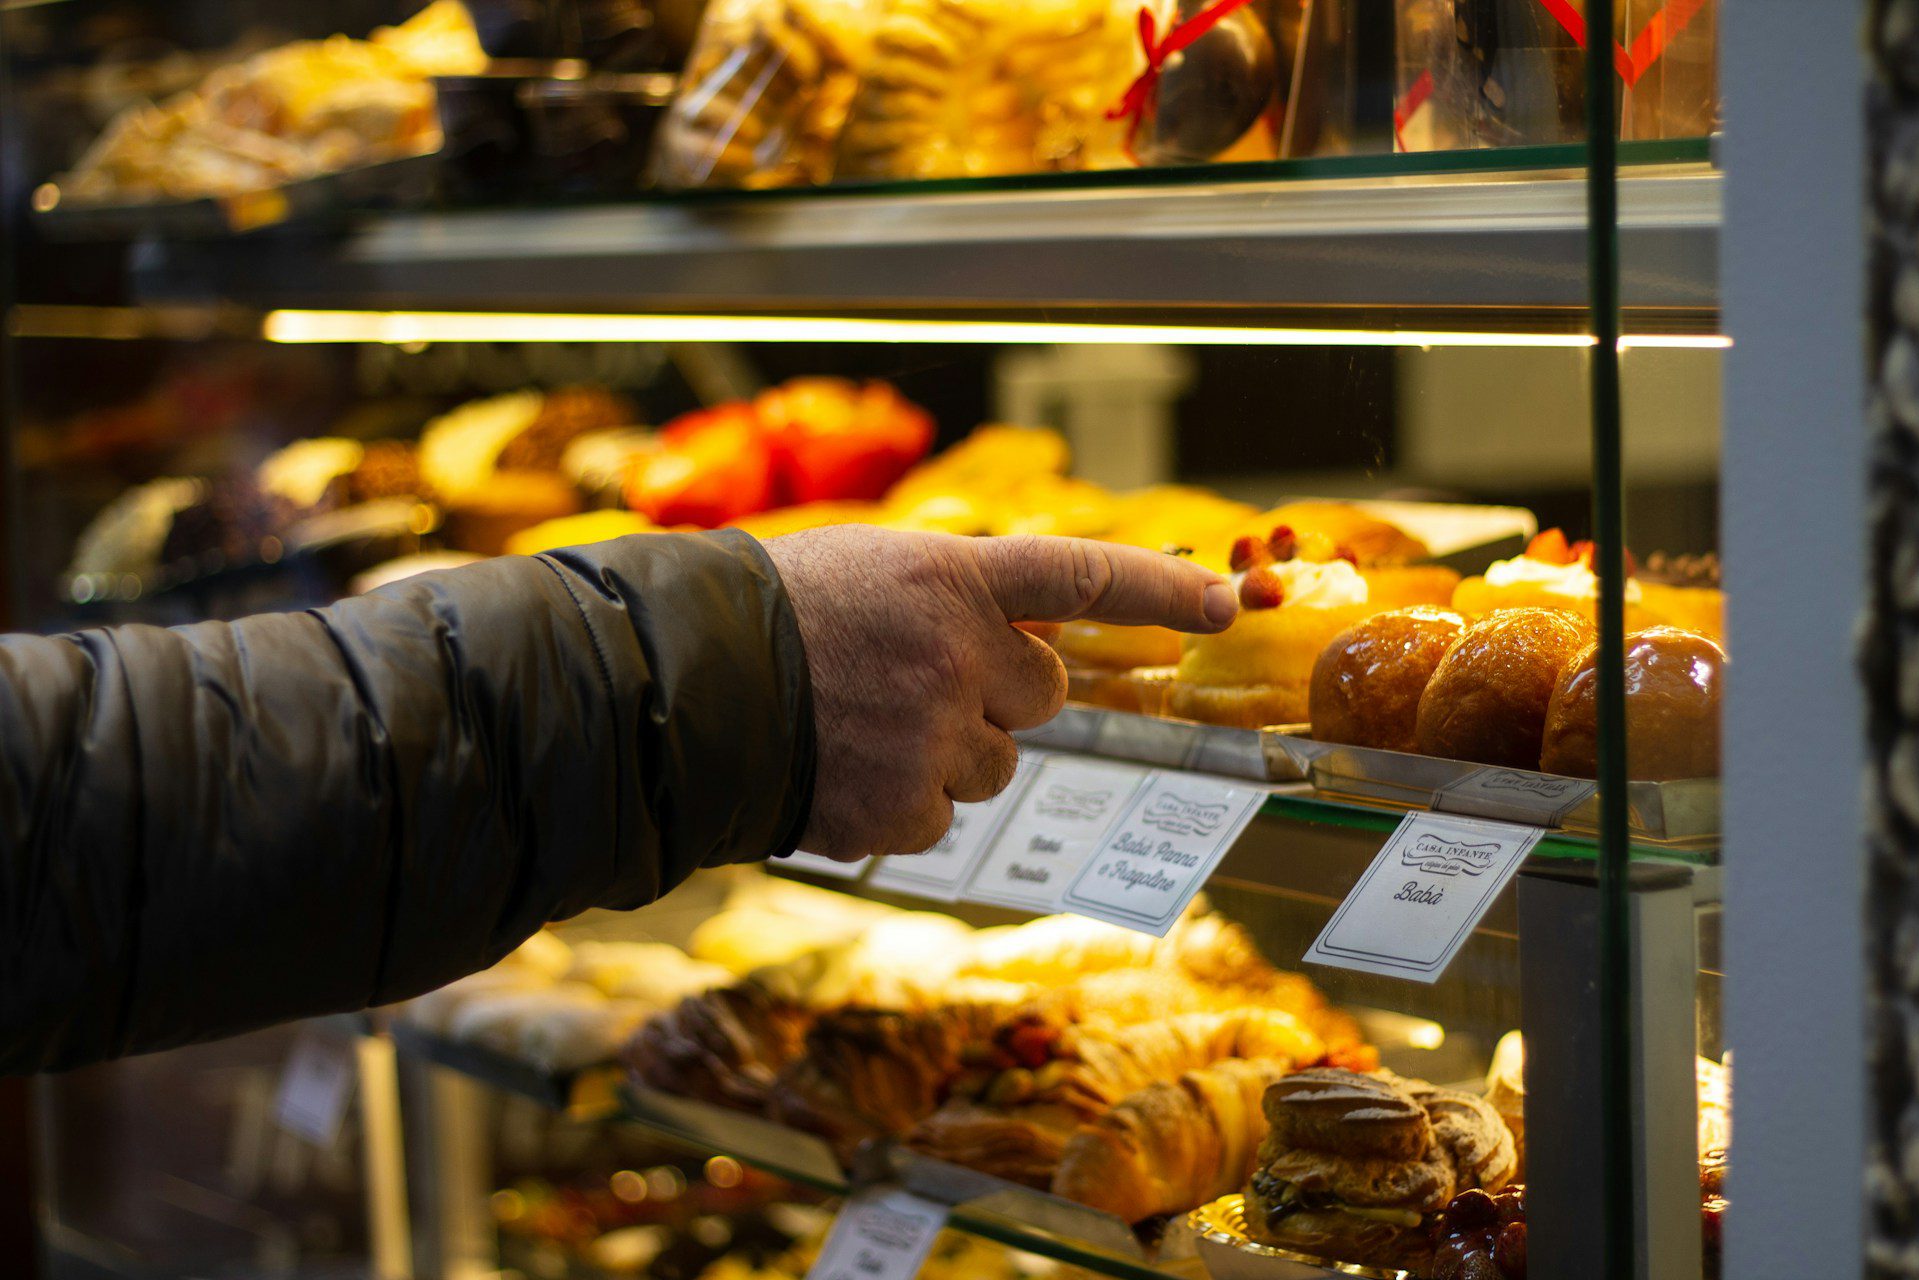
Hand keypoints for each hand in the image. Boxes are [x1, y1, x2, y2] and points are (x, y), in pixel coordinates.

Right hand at [763, 527, 1236, 859]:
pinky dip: (903, 802)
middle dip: (997, 693)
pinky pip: (942, 815)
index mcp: (951, 577)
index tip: (1226, 604)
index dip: (1161, 589)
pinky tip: (844, 771)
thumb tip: (1031, 646)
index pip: (1082, 575)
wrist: (679, 689)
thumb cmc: (770, 618)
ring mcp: (934, 736)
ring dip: (947, 751)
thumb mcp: (870, 571)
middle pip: (1042, 693)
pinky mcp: (905, 807)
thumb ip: (957, 598)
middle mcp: (958, 654)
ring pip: (994, 763)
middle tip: (917, 682)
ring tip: (861, 726)